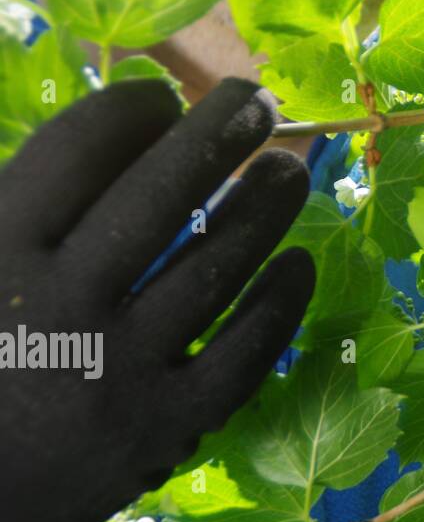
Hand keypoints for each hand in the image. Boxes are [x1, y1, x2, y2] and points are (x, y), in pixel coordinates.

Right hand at [0, 77, 314, 521]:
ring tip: (288, 169)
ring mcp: (118, 370)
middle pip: (160, 193)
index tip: (164, 96)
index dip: (131, 109)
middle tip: (258, 100)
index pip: (78, 151)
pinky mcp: (168, 424)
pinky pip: (245, 352)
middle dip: (219, 132)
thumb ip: (27, 203)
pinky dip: (281, 303)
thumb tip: (124, 126)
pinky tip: (299, 263)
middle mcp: (57, 305)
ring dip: (266, 205)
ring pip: (217, 265)